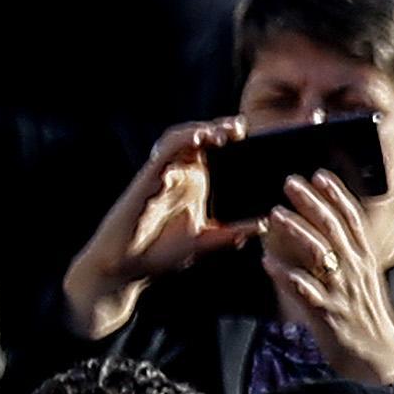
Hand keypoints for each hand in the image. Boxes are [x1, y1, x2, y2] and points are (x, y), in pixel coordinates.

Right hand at [61, 119, 250, 337]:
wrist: (129, 267)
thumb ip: (233, 233)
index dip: (230, 140)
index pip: (214, 153)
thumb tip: (265, 225)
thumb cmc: (161, 254)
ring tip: (223, 131)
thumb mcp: (206, 241)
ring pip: (181, 139)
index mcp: (195, 185)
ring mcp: (163, 175)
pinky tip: (198, 140)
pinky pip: (163, 152)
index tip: (253, 136)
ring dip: (201, 130)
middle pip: (199, 140)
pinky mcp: (148, 178)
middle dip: (220, 128)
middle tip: (242, 126)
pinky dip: (181, 142)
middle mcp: (180, 175)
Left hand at [261, 172, 393, 386]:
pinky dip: (285, 275)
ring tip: (274, 214)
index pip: (353, 221)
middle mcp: (355, 272)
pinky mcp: (328, 314)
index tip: (320, 175)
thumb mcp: (365, 285)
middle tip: (291, 182)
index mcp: (366, 262)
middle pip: (334, 229)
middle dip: (312, 203)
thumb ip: (348, 260)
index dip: (337, 196)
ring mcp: (342, 292)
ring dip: (296, 232)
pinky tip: (267, 262)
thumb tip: (326, 239)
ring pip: (319, 255)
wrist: (381, 360)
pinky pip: (304, 291)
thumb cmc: (368, 321)